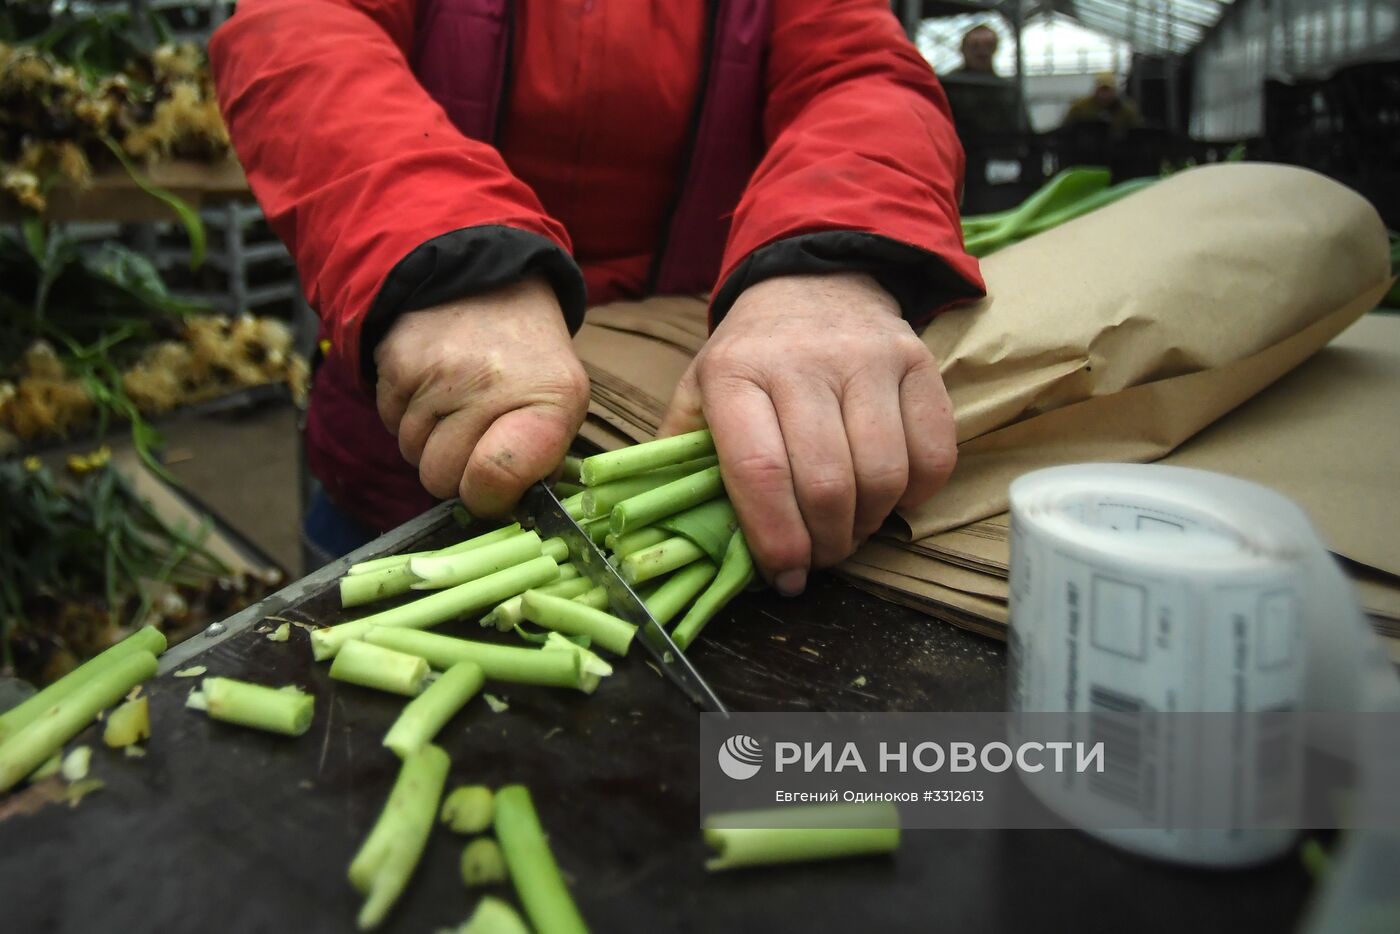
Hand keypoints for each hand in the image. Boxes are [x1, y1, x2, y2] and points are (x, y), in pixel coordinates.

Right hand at [374, 276, 588, 515]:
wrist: (488, 280)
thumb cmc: (529, 360)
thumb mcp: (561, 404)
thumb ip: (539, 462)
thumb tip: (503, 507)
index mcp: (548, 401)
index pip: (496, 479)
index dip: (488, 499)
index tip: (493, 488)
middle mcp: (490, 384)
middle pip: (441, 479)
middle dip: (454, 471)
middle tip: (475, 437)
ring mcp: (438, 372)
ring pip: (411, 454)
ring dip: (429, 442)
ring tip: (456, 404)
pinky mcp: (397, 361)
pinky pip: (389, 422)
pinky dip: (406, 415)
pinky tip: (433, 387)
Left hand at [659, 273, 955, 594]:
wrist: (811, 283)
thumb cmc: (751, 355)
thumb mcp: (700, 390)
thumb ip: (681, 455)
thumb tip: (670, 530)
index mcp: (736, 371)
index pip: (759, 470)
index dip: (775, 537)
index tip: (784, 574)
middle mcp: (802, 359)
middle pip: (826, 482)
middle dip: (825, 543)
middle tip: (819, 558)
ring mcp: (867, 357)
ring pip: (883, 474)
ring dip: (868, 524)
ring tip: (850, 529)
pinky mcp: (917, 360)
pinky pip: (933, 452)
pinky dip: (915, 493)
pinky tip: (890, 496)